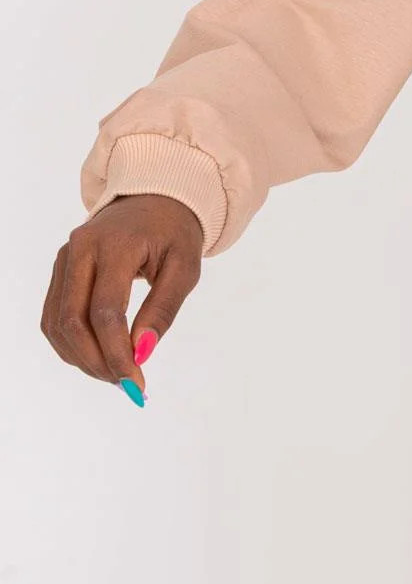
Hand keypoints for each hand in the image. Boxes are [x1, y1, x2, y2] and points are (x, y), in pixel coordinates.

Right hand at [41, 194, 204, 401]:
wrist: (154, 199)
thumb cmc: (174, 235)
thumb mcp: (185, 269)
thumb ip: (163, 309)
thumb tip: (141, 352)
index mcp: (115, 246)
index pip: (105, 311)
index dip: (116, 352)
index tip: (136, 382)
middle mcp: (80, 250)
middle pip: (73, 321)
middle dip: (97, 361)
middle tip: (126, 384)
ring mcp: (65, 259)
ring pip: (56, 323)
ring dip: (82, 358)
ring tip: (116, 374)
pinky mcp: (60, 270)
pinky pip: (54, 316)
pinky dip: (71, 344)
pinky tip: (98, 357)